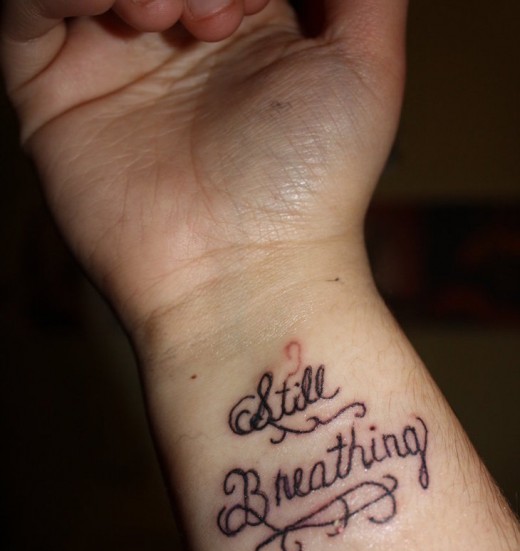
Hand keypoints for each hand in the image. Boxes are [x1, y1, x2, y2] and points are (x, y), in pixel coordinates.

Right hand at [1, 0, 406, 338]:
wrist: (241, 273)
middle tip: (214, 17)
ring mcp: (110, 60)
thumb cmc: (310, 186)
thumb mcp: (366, 63)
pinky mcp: (52, 90)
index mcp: (244, 24)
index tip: (253, 6)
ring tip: (170, 20)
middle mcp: (175, 38)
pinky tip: (118, 11)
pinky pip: (27, 1)